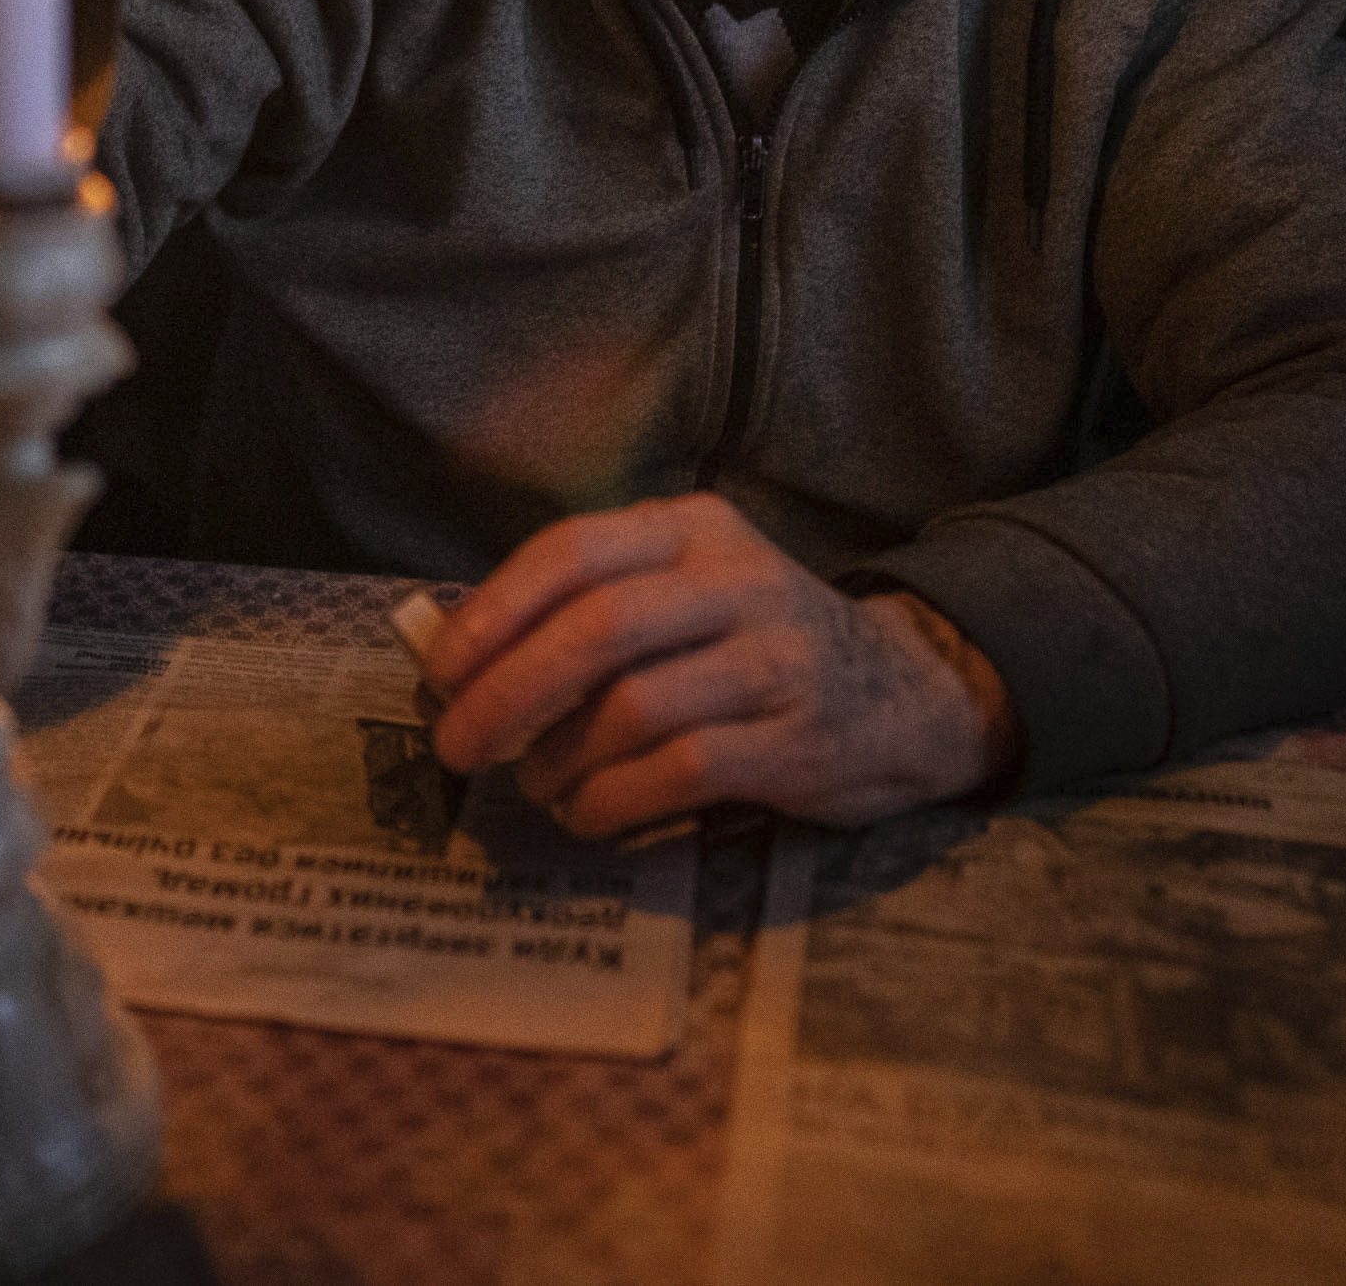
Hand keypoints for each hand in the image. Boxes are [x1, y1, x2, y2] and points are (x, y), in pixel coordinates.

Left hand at [426, 494, 1022, 835]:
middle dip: (508, 693)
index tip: (439, 672)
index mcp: (693, 531)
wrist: (907, 695)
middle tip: (457, 747)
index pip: (572, 551)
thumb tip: (456, 662)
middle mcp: (738, 580)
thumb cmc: (757, 647)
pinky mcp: (799, 739)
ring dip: (560, 759)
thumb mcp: (686, 596)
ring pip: (633, 707)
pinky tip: (590, 815)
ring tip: (537, 786)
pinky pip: (680, 770)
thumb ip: (588, 613)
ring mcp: (776, 659)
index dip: (493, 611)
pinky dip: (614, 800)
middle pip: (596, 629)